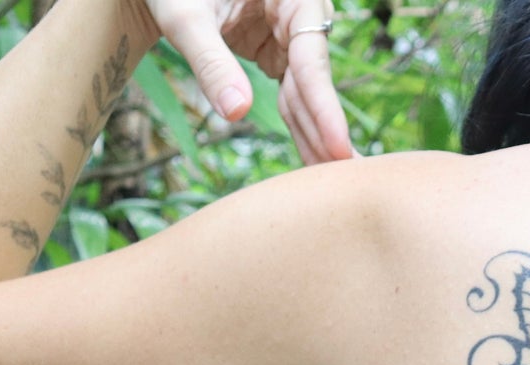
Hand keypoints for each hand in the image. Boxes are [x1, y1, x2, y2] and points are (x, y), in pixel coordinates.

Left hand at [131, 0, 354, 163]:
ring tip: (329, 183)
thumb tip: (237, 114)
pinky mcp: (280, 55)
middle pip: (314, 81)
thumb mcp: (185, 19)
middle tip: (344, 179)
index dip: (323, 105)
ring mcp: (292, 38)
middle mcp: (301, 14)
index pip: (311, 55)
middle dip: (325, 131)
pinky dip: (299, 129)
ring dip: (315, 137)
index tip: (338, 148)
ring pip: (305, 95)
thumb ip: (210, 62)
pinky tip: (312, 163)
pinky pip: (291, 98)